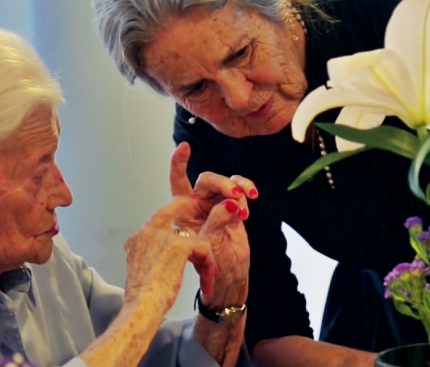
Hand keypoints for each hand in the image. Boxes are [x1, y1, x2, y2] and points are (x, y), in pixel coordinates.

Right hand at [123, 197, 217, 309]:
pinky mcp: (178, 246)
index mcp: (137, 240)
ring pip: (194, 238)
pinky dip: (208, 266)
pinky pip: (203, 249)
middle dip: (187, 204)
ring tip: (209, 276)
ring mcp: (162, 237)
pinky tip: (207, 283)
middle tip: (199, 203)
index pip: (157, 218)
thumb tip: (164, 256)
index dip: (173, 212)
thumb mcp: (143, 271)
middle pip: (172, 208)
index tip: (184, 210)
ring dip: (205, 259)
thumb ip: (152, 257)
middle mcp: (147, 233)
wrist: (142, 308)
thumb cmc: (143, 298)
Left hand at [170, 142, 253, 308]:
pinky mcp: (235, 209)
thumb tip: (229, 204)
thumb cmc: (209, 269)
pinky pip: (240, 190)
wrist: (228, 282)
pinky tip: (251, 199)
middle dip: (221, 183)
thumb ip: (217, 223)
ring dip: (236, 187)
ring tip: (246, 200)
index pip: (178, 182)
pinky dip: (246, 190)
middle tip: (235, 196)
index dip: (179, 164)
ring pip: (226, 183)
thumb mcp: (208, 247)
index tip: (185, 147)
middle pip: (207, 181)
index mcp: (183, 212)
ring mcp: (217, 207)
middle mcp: (199, 206)